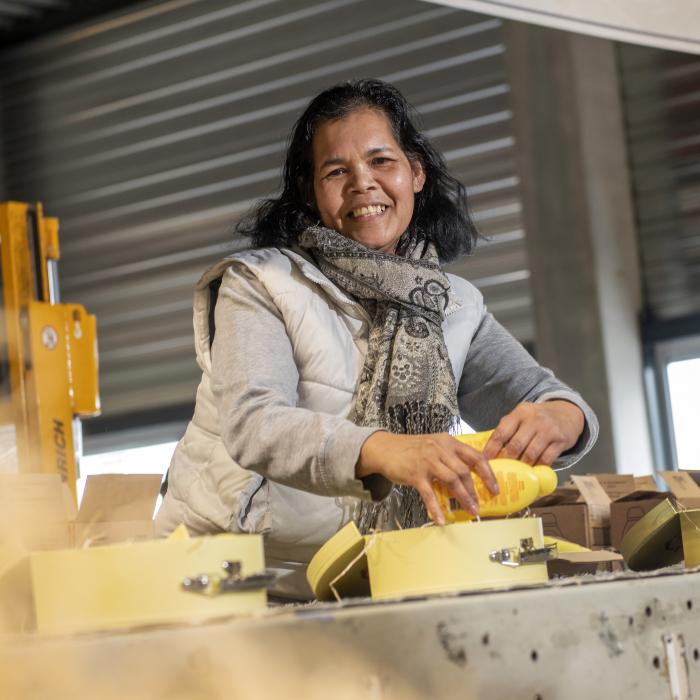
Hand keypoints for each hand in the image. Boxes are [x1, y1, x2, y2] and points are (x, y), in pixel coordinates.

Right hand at [357, 432, 498, 524]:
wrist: (385, 448)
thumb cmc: (411, 450)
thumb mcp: (434, 446)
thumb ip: (450, 457)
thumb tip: (469, 478)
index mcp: (448, 442)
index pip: (475, 456)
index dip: (487, 473)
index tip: (495, 488)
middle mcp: (440, 449)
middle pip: (464, 471)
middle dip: (474, 490)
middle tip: (480, 505)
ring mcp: (427, 461)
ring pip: (451, 480)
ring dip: (463, 498)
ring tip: (470, 511)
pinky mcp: (415, 474)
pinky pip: (429, 493)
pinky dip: (436, 507)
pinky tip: (441, 519)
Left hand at [483, 400, 584, 465]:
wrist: (567, 413)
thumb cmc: (538, 417)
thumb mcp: (522, 415)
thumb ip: (508, 428)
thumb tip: (489, 449)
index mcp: (520, 412)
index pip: (502, 432)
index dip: (491, 448)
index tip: (485, 460)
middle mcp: (534, 420)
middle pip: (515, 445)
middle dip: (506, 460)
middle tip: (501, 469)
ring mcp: (548, 430)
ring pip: (530, 454)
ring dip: (521, 466)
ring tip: (516, 472)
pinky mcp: (560, 441)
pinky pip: (546, 459)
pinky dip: (537, 467)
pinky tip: (532, 471)